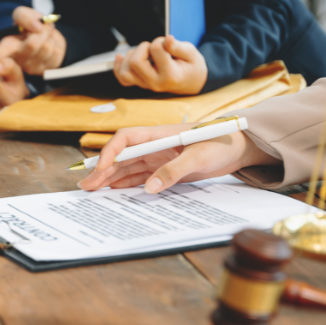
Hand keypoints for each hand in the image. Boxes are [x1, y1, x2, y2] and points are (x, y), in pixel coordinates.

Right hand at [0, 6, 65, 74]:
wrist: (46, 36)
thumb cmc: (29, 26)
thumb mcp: (23, 14)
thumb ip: (24, 16)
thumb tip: (36, 26)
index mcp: (5, 47)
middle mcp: (15, 60)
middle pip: (32, 45)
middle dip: (41, 31)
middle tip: (40, 26)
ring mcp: (29, 67)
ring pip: (46, 47)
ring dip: (49, 36)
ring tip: (44, 35)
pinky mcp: (44, 70)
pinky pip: (55, 52)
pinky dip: (55, 43)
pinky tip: (48, 44)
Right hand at [78, 123, 276, 193]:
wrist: (240, 147)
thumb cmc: (221, 143)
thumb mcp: (199, 157)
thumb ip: (173, 171)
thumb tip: (150, 188)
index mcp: (159, 134)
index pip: (126, 139)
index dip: (110, 152)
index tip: (100, 167)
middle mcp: (155, 145)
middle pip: (122, 156)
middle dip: (102, 169)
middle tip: (86, 185)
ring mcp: (159, 157)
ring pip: (128, 167)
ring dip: (110, 178)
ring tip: (93, 189)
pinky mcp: (166, 168)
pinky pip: (141, 176)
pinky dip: (126, 183)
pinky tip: (114, 190)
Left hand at [114, 35, 207, 93]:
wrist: (192, 82)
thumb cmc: (191, 66)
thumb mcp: (191, 53)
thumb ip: (178, 47)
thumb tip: (167, 39)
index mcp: (170, 75)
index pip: (155, 50)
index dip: (160, 40)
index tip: (168, 44)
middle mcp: (155, 83)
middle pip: (135, 62)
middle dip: (143, 47)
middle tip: (155, 47)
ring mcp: (146, 85)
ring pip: (125, 71)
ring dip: (132, 55)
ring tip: (146, 53)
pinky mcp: (140, 83)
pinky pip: (122, 78)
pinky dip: (118, 66)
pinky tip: (120, 57)